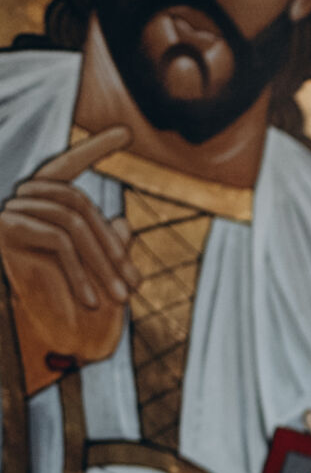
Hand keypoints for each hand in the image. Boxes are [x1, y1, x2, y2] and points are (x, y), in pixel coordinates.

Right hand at [0, 125, 135, 393]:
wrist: (53, 339)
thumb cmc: (79, 307)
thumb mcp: (104, 270)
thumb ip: (109, 243)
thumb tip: (121, 222)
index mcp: (44, 202)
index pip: (69, 166)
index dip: (95, 147)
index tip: (126, 132)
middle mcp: (24, 200)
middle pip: (78, 204)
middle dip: (111, 247)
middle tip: (136, 286)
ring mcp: (11, 212)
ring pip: (72, 221)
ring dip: (102, 262)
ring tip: (122, 298)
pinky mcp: (6, 229)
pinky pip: (58, 239)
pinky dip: (82, 271)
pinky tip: (94, 300)